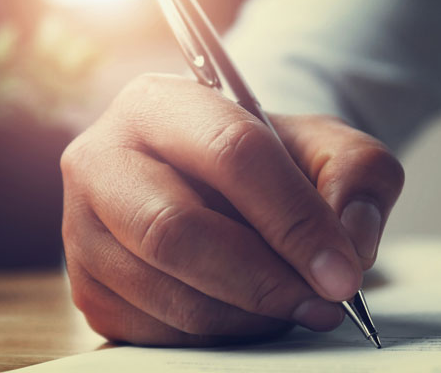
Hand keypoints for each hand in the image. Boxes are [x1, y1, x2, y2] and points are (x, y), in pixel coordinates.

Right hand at [60, 74, 403, 344]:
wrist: (212, 184)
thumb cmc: (265, 162)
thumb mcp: (325, 144)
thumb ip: (358, 174)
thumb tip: (350, 241)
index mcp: (158, 104)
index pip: (229, 153)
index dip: (292, 218)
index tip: (341, 272)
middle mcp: (101, 161)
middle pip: (175, 232)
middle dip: (263, 280)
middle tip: (322, 304)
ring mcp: (82, 230)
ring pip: (167, 294)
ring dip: (248, 316)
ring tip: (295, 305)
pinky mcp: (86, 289)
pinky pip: (155, 333)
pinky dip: (217, 335)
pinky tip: (248, 312)